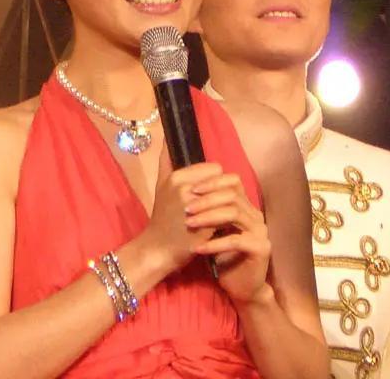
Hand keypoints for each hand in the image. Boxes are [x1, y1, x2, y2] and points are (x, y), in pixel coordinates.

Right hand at [139, 150, 223, 273]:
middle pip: (223, 180)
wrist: (158, 249)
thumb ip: (165, 162)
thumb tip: (166, 139)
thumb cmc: (162, 218)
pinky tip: (227, 223)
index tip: (212, 192)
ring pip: (229, 195)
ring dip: (231, 203)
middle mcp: (186, 189)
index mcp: (177, 178)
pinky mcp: (207, 225)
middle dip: (225, 190)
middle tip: (222, 202)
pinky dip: (230, 217)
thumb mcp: (160, 186)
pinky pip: (229, 213)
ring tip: (227, 212)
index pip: (214, 168)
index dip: (215, 180)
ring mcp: (197, 207)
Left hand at [185, 173, 271, 303]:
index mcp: (245, 206)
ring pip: (233, 214)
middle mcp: (255, 215)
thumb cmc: (221, 256)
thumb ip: (206, 210)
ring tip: (189, 224)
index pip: (233, 181)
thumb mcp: (210, 229)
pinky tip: (197, 248)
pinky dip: (214, 243)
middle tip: (186, 208)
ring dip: (208, 218)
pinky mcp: (260, 249)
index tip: (191, 189)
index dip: (212, 182)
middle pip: (232, 195)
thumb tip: (185, 187)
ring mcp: (260, 231)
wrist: (240, 287)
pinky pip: (235, 241)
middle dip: (207, 199)